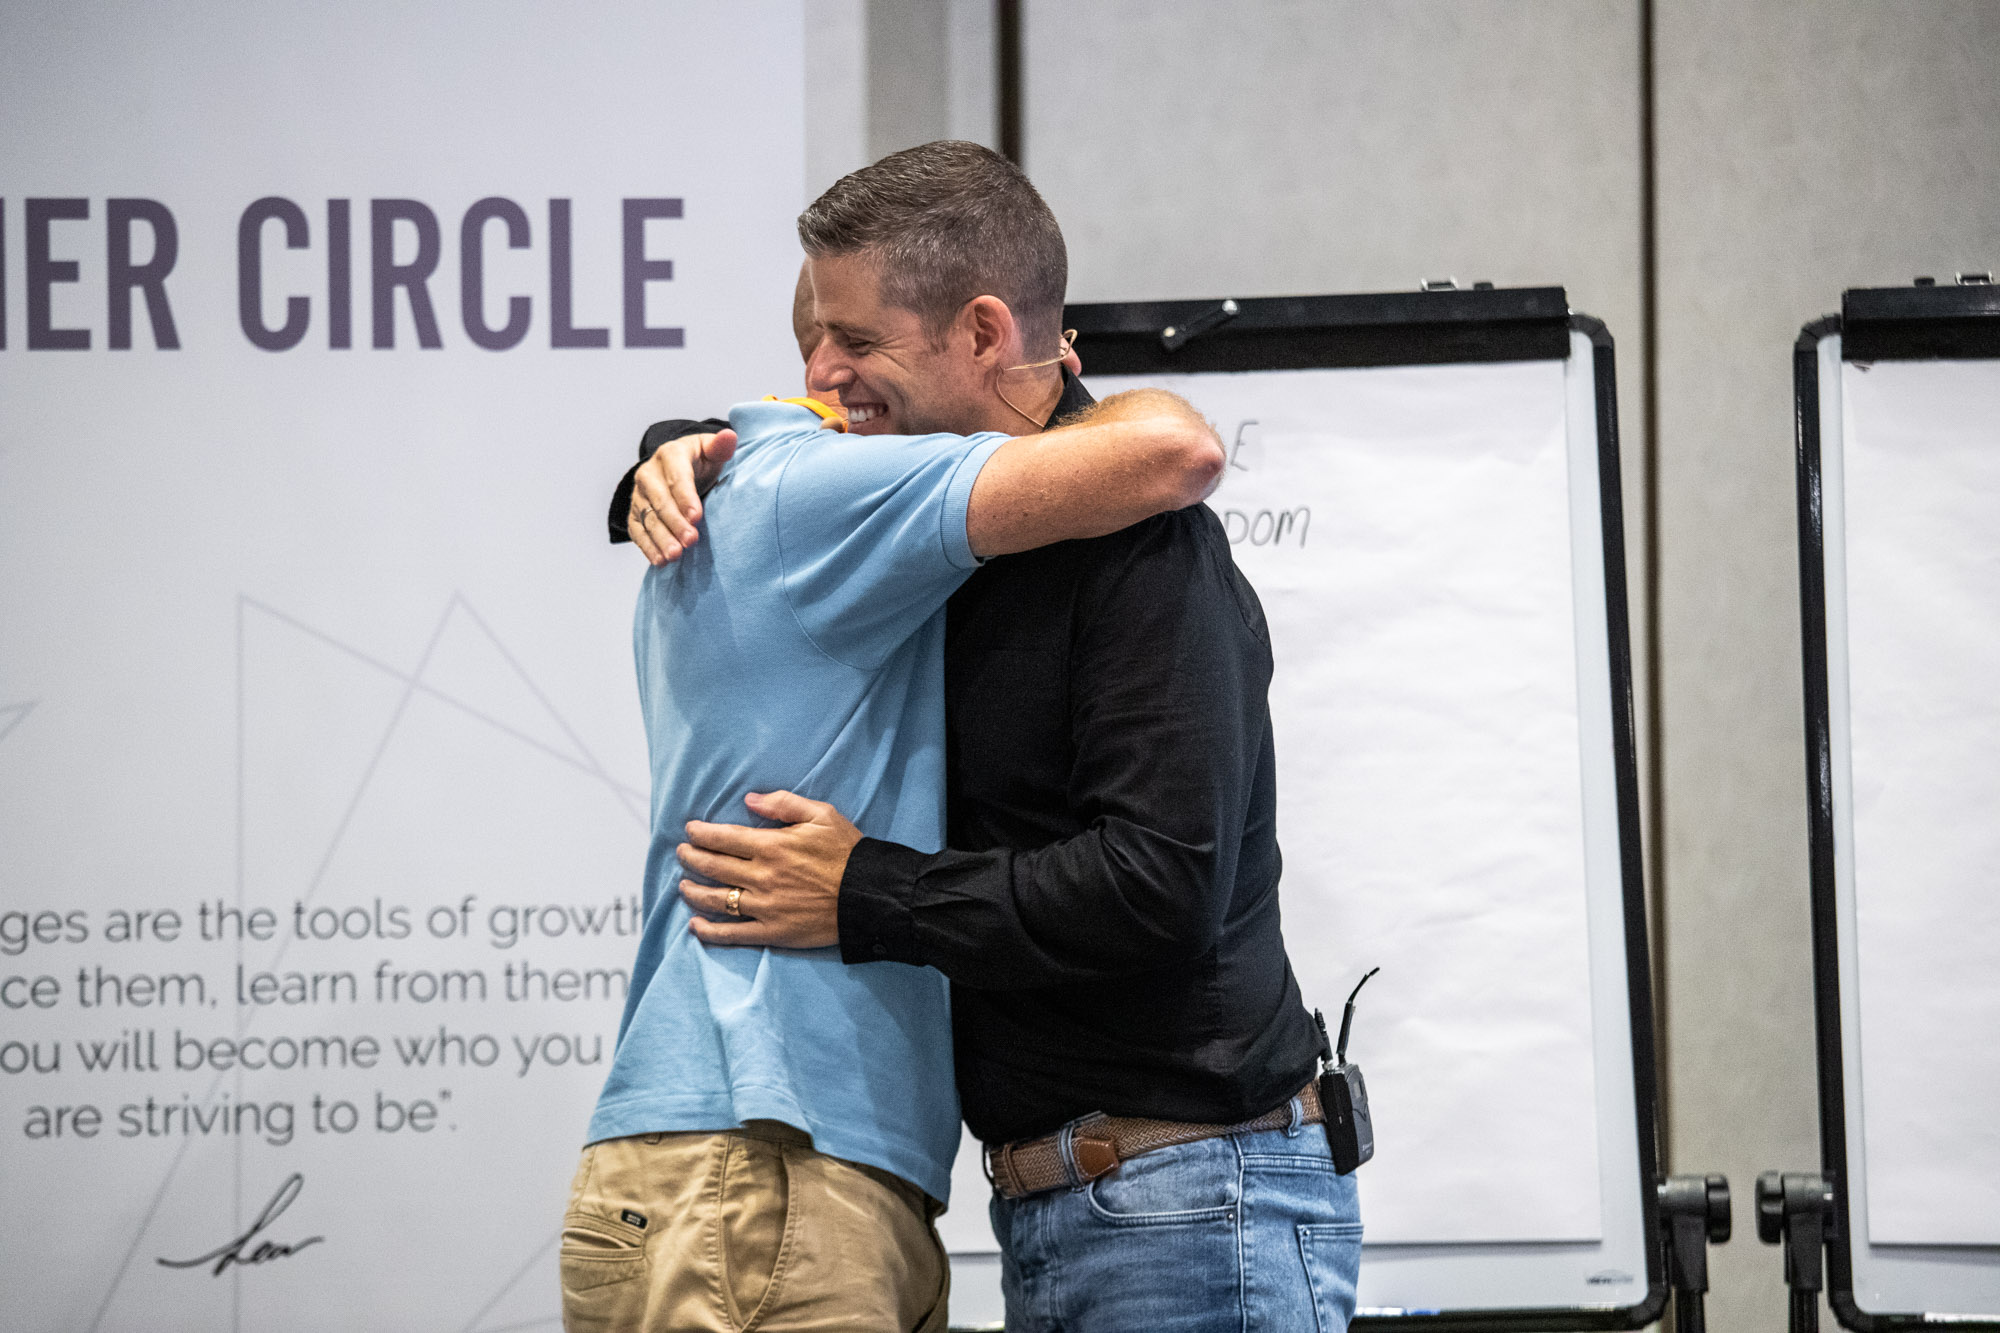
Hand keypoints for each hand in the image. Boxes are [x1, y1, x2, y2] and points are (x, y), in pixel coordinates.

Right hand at [629, 429, 737, 564]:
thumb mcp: (711, 450)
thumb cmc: (700, 460)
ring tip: (675, 556)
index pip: (677, 477)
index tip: (697, 517)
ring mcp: (639, 494)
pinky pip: (637, 531)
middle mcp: (649, 474)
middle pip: (660, 500)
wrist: (677, 468)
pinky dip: (648, 546)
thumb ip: (720, 446)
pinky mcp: (635, 513)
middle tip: (691, 541)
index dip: (686, 497)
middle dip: (674, 522)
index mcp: (670, 454)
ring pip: (647, 518)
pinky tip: (660, 561)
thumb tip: (730, 435)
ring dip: (660, 538)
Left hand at [677, 791, 861, 949]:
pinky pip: (733, 933)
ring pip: (717, 900)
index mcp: (772, 846)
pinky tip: (695, 926)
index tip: (689, 830)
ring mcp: (765, 907)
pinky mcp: (773, 932)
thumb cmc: (848, 852)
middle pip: (713, 866)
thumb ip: (783, 804)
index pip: (723, 838)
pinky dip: (710, 931)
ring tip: (683, 886)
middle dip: (691, 858)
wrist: (870, 895)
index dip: (701, 833)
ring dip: (693, 892)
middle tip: (681, 853)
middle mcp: (762, 876)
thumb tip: (749, 800)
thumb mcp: (822, 815)